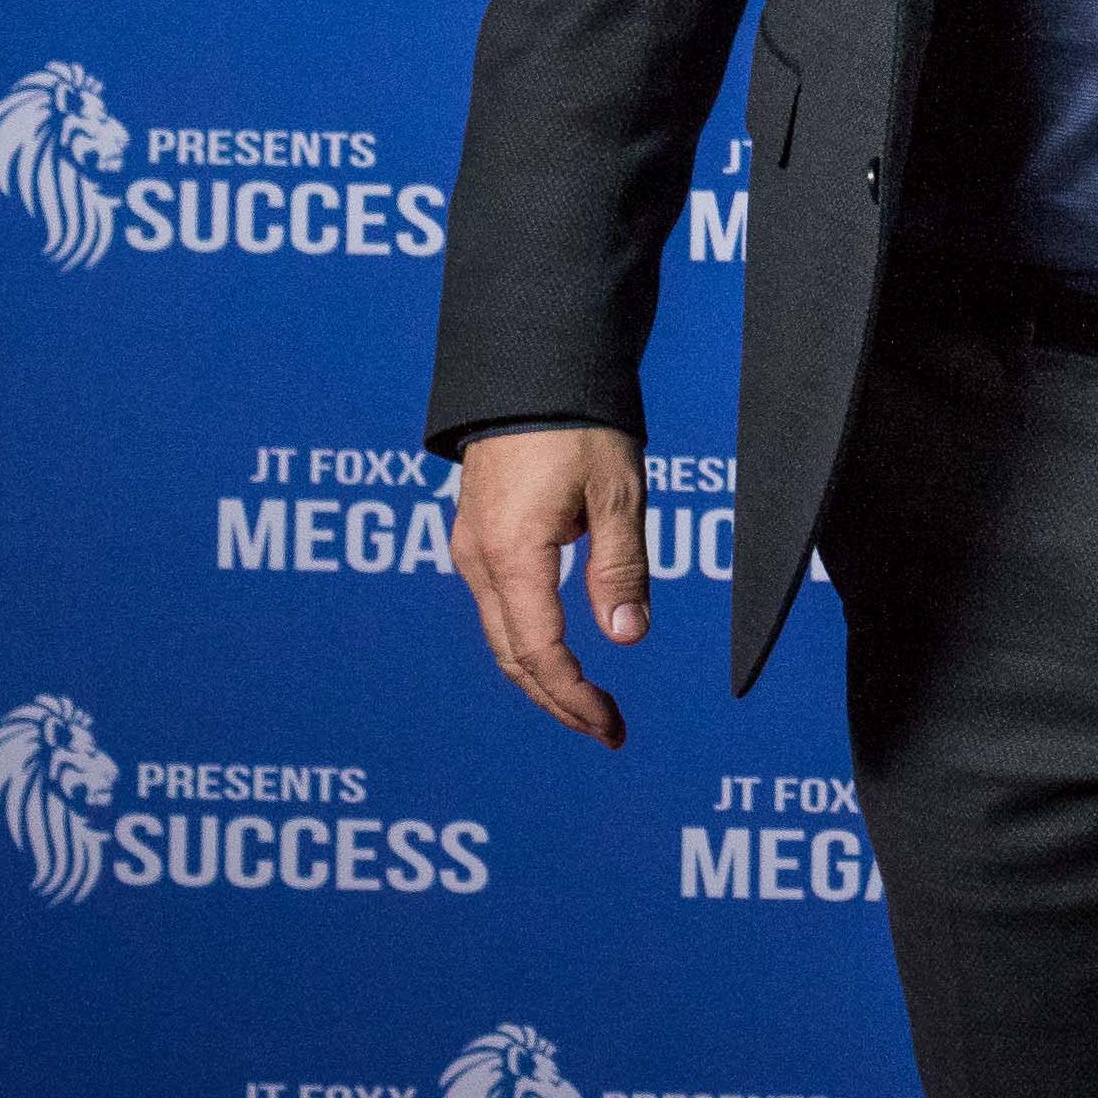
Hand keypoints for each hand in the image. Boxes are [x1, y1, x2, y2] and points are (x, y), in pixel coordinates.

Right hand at [452, 426, 648, 747]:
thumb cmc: (579, 424)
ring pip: (502, 634)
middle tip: (605, 729)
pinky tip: (561, 652)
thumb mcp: (617, 492)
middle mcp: (478, 560)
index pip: (540, 653)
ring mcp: (471, 548)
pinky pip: (499, 605)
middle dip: (558, 700)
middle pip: (513, 656)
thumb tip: (627, 637)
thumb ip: (620, 565)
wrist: (529, 369)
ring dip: (542, 675)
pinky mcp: (477, 535)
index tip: (611, 727)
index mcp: (512, 555)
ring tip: (589, 702)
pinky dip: (528, 640)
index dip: (574, 697)